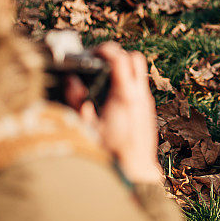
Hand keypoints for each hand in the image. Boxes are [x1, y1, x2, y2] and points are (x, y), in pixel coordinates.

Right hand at [65, 42, 162, 184]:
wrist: (136, 171)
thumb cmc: (110, 153)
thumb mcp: (87, 128)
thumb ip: (77, 101)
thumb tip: (71, 81)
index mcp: (124, 97)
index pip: (120, 59)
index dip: (105, 50)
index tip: (93, 51)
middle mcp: (139, 96)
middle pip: (135, 58)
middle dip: (118, 54)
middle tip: (100, 61)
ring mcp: (147, 102)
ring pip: (139, 72)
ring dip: (123, 69)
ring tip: (103, 77)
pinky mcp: (148, 110)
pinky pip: (139, 87)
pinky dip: (127, 83)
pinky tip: (111, 95)